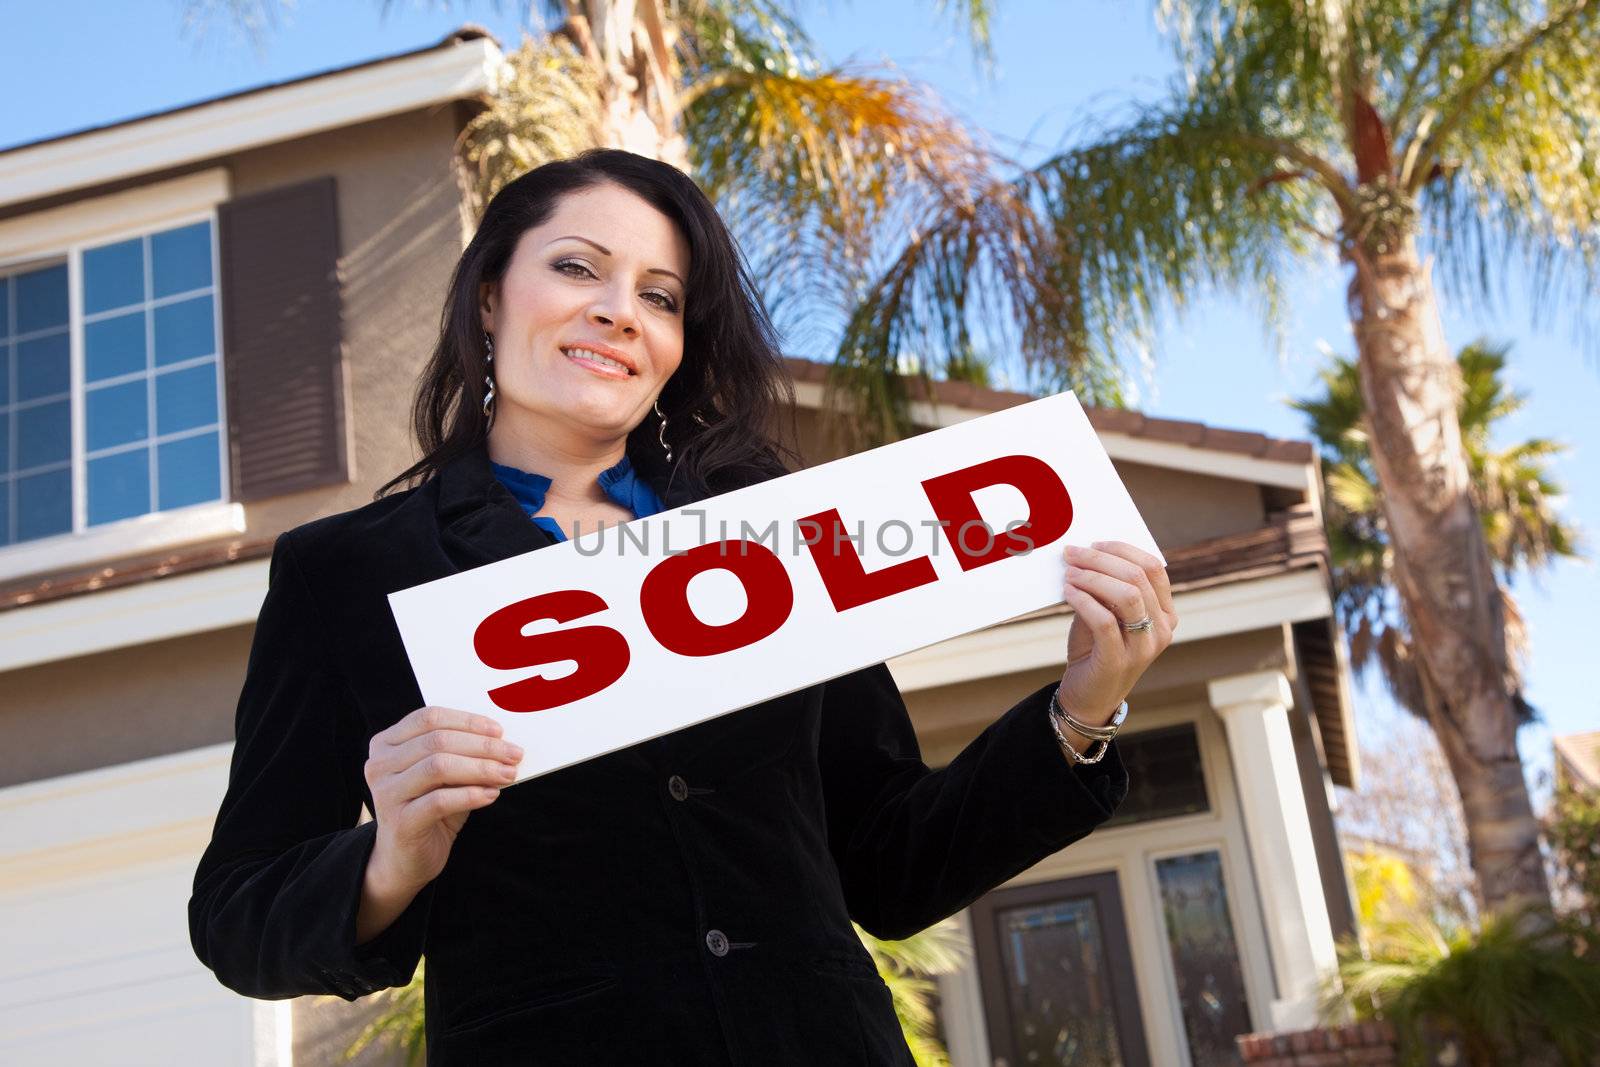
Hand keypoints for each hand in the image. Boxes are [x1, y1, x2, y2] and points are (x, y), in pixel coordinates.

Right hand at [363, 706, 523, 893]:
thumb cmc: (429, 808)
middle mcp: (379, 765)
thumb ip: (461, 755)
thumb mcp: (444, 776)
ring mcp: (386, 793)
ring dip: (481, 768)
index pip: (429, 718)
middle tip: (514, 754)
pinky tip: (491, 795)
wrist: (404, 859)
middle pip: (437, 741)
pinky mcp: (400, 822)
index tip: (499, 731)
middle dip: (482, 746)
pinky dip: (471, 795)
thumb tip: (502, 742)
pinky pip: (440, 800)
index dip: (467, 721)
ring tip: (507, 774)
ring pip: (438, 766)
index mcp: (386, 743)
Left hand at [1058, 541, 1176, 727]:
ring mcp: (1144, 647)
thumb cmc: (1095, 649)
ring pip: (1127, 596)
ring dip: (1093, 577)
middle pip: (1138, 577)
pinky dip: (1084, 600)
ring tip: (1069, 573)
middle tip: (1072, 553)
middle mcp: (1162, 629)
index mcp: (1165, 613)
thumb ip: (1105, 588)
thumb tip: (1085, 553)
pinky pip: (1104, 621)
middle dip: (1101, 559)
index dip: (1123, 550)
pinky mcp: (1119, 660)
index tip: (1094, 543)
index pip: (1153, 568)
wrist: (1088, 697)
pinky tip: (1068, 592)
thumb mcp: (1106, 613)